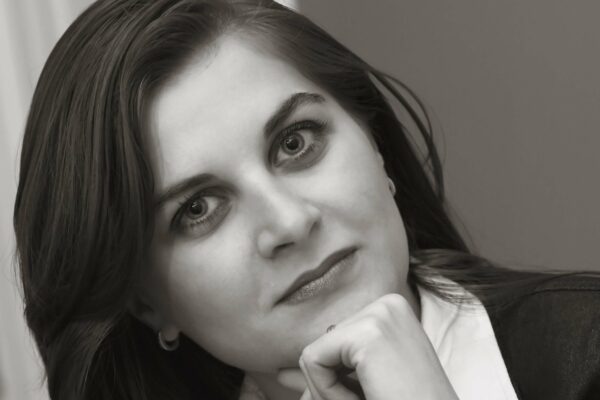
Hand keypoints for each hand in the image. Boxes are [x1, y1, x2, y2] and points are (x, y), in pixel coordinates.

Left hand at [277, 294, 458, 399]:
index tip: (371, 390)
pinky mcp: (368, 333)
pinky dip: (328, 393)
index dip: (340, 379)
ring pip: (313, 354)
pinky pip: (311, 362)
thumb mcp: (360, 386)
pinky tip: (368, 396)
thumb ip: (326, 376)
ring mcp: (380, 313)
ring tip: (375, 395)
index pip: (335, 341)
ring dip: (332, 391)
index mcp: (391, 311)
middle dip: (334, 385)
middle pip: (322, 344)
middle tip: (376, 394)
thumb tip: (280, 374)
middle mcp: (388, 303)